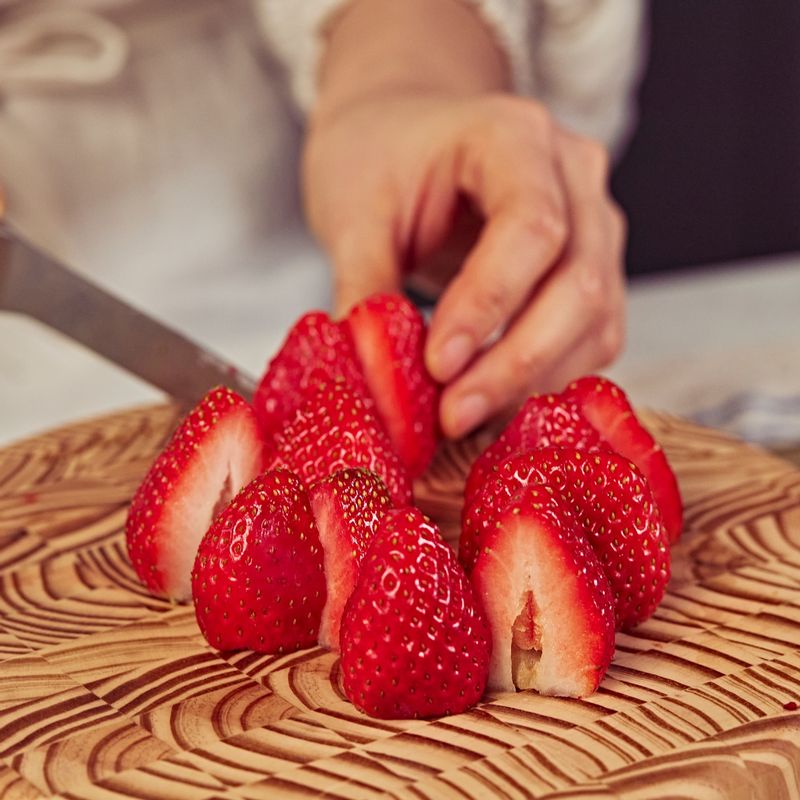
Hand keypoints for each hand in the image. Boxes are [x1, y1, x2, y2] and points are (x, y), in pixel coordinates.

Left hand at [305, 0, 626, 438]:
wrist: (405, 133)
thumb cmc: (380, 154)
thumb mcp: (353, 209)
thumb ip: (365, 287)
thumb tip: (375, 379)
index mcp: (515, 135)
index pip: (531, 228)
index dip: (488, 305)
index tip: (437, 364)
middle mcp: (574, 178)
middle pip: (581, 283)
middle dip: (515, 362)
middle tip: (451, 414)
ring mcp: (593, 226)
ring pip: (596, 321)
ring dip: (532, 382)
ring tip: (464, 416)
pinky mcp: (591, 272)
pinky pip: (591, 338)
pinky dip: (545, 379)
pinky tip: (492, 401)